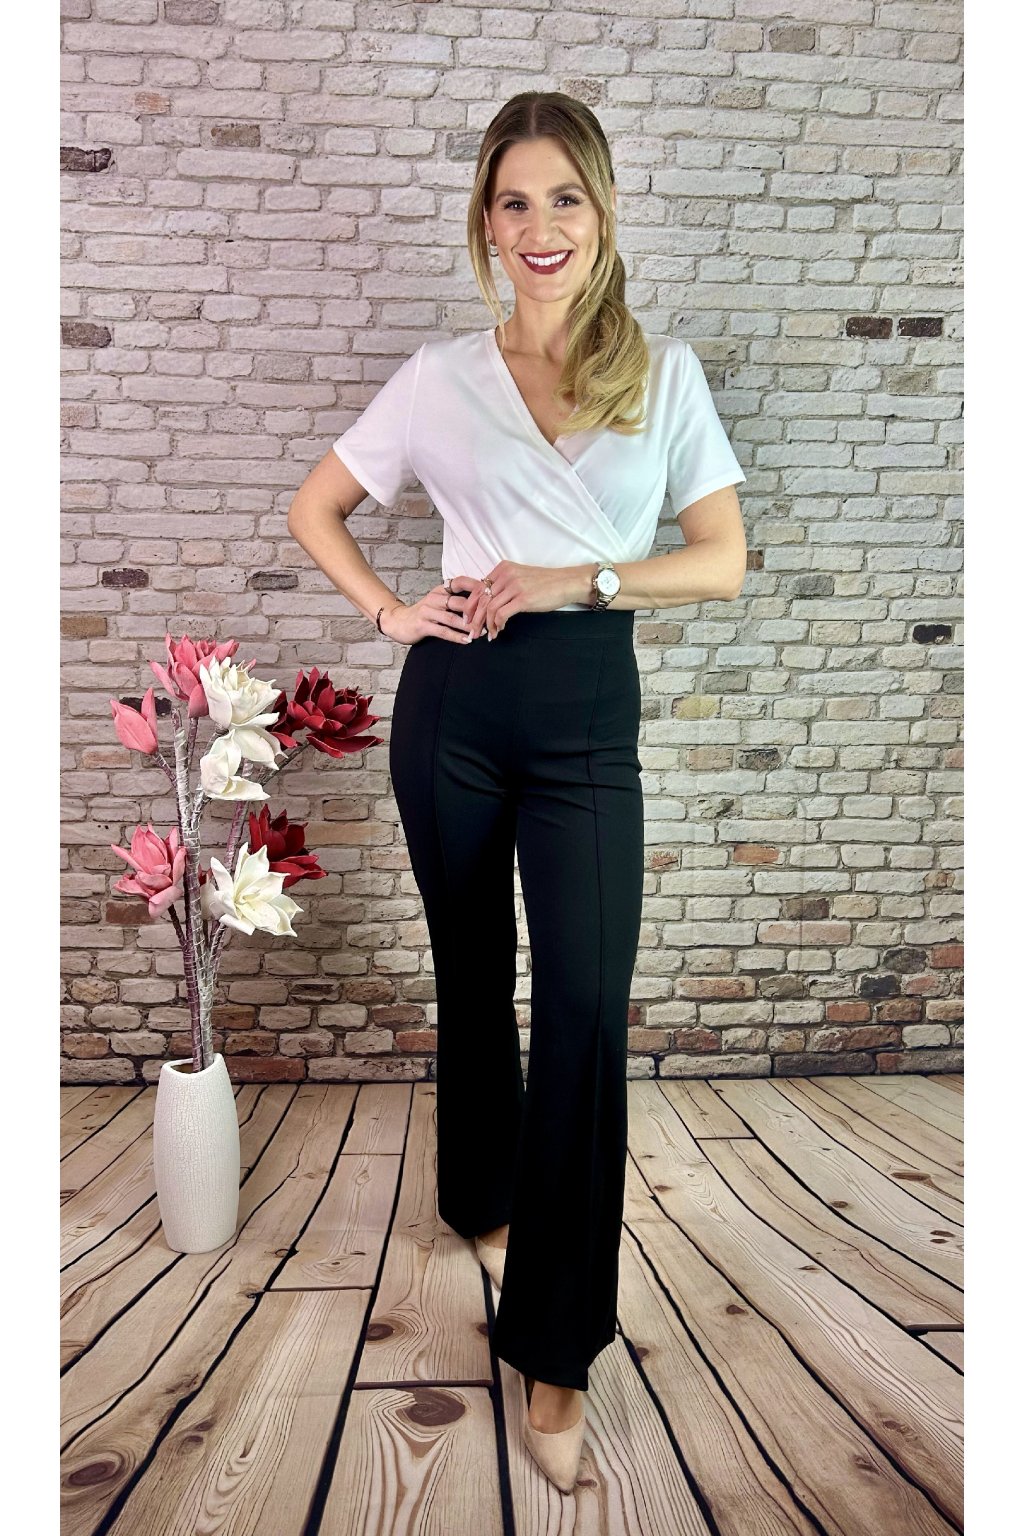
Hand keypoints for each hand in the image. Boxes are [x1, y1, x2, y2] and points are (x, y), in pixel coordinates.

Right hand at [379, 579, 486, 645]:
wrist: (398, 622)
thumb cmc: (424, 614)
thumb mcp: (439, 602)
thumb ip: (457, 601)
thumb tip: (483, 602)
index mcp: (440, 590)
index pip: (461, 582)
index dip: (477, 586)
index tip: (493, 593)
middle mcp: (434, 598)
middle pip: (460, 602)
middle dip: (478, 612)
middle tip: (492, 619)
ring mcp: (427, 611)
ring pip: (452, 617)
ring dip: (469, 626)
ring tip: (482, 632)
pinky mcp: (422, 625)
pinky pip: (442, 631)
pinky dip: (456, 636)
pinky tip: (466, 640)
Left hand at [462, 562, 577, 639]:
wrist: (566, 583)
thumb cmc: (545, 583)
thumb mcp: (520, 577)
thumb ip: (504, 586)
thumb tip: (489, 603)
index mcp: (503, 568)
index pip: (479, 588)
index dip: (470, 605)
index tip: (468, 618)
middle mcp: (506, 575)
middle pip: (482, 599)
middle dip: (474, 618)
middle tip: (472, 632)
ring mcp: (515, 586)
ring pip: (490, 608)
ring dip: (486, 624)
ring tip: (488, 634)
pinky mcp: (523, 598)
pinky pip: (502, 614)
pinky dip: (497, 624)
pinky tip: (499, 630)